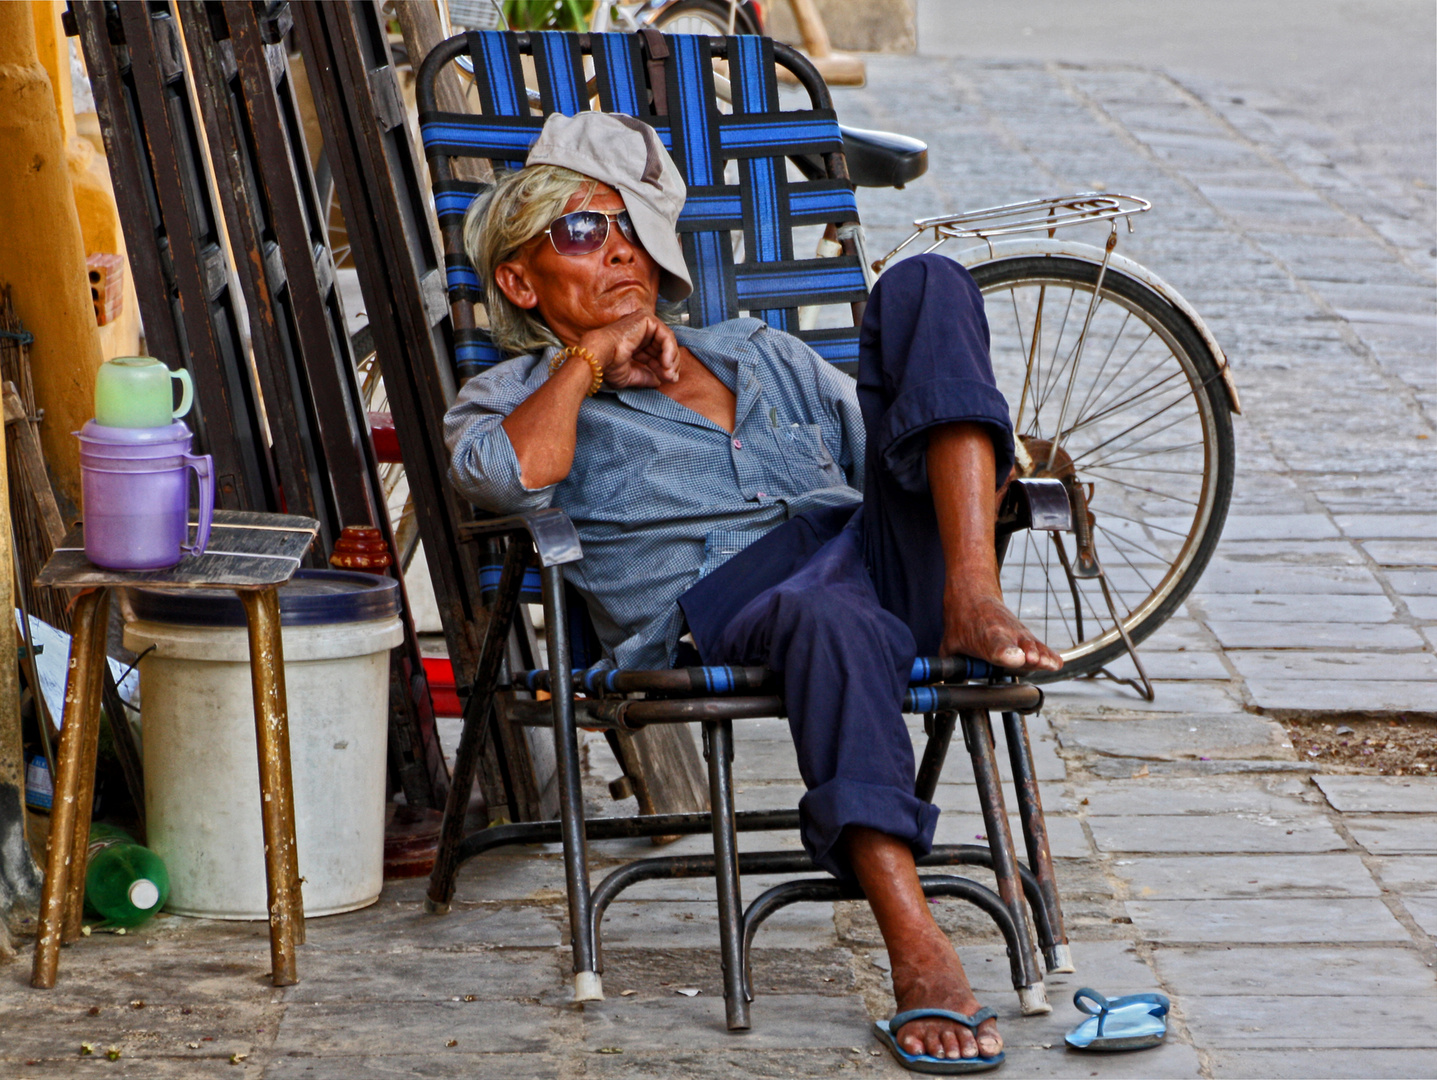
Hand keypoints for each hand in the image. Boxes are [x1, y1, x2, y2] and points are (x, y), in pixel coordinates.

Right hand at [578, 313, 679, 389]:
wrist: (600, 356)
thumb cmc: (609, 365)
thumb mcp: (630, 375)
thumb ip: (645, 377)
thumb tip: (658, 381)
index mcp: (634, 340)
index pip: (655, 353)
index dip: (663, 367)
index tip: (668, 380)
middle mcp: (639, 329)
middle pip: (663, 346)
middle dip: (670, 364)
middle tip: (672, 378)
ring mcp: (643, 322)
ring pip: (667, 340)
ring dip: (672, 359)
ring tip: (669, 373)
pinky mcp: (647, 319)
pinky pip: (666, 335)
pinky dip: (670, 350)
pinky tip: (666, 364)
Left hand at [940, 585, 1062, 672]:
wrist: (973, 594)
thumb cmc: (962, 623)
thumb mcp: (949, 645)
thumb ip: (948, 669)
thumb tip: (938, 692)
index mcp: (982, 638)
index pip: (996, 647)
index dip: (1005, 653)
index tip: (1015, 659)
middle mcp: (1003, 634)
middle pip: (1017, 646)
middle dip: (1026, 655)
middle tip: (1030, 661)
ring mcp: (1016, 633)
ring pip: (1031, 645)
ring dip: (1040, 655)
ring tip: (1048, 665)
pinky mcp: (1025, 634)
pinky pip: (1038, 645)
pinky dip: (1047, 654)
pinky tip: (1056, 664)